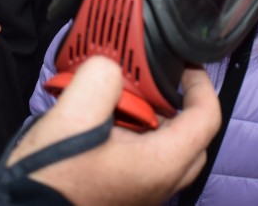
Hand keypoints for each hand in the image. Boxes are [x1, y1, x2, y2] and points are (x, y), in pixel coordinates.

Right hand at [7, 57, 220, 204]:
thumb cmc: (51, 179)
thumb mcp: (74, 116)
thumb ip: (100, 78)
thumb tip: (110, 66)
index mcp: (161, 163)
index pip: (207, 117)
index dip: (201, 83)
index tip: (185, 65)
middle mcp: (160, 182)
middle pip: (190, 134)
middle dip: (174, 102)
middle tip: (150, 81)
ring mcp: (142, 191)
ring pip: (165, 146)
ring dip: (149, 118)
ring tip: (117, 97)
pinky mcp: (123, 192)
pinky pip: (142, 158)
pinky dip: (131, 134)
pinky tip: (100, 121)